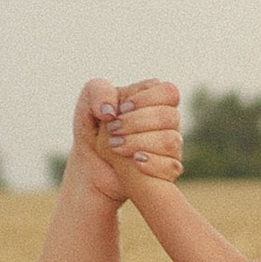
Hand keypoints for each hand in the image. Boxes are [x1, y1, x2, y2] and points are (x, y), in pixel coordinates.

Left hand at [71, 78, 182, 202]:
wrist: (91, 165)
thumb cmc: (94, 130)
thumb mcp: (88, 104)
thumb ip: (98, 91)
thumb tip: (111, 110)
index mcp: (154, 100)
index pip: (168, 92)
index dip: (146, 99)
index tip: (122, 108)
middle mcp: (167, 123)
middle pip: (170, 116)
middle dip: (137, 122)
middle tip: (112, 129)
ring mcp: (170, 148)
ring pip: (170, 141)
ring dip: (139, 142)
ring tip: (115, 146)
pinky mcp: (167, 170)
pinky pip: (172, 167)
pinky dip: (152, 163)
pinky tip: (135, 162)